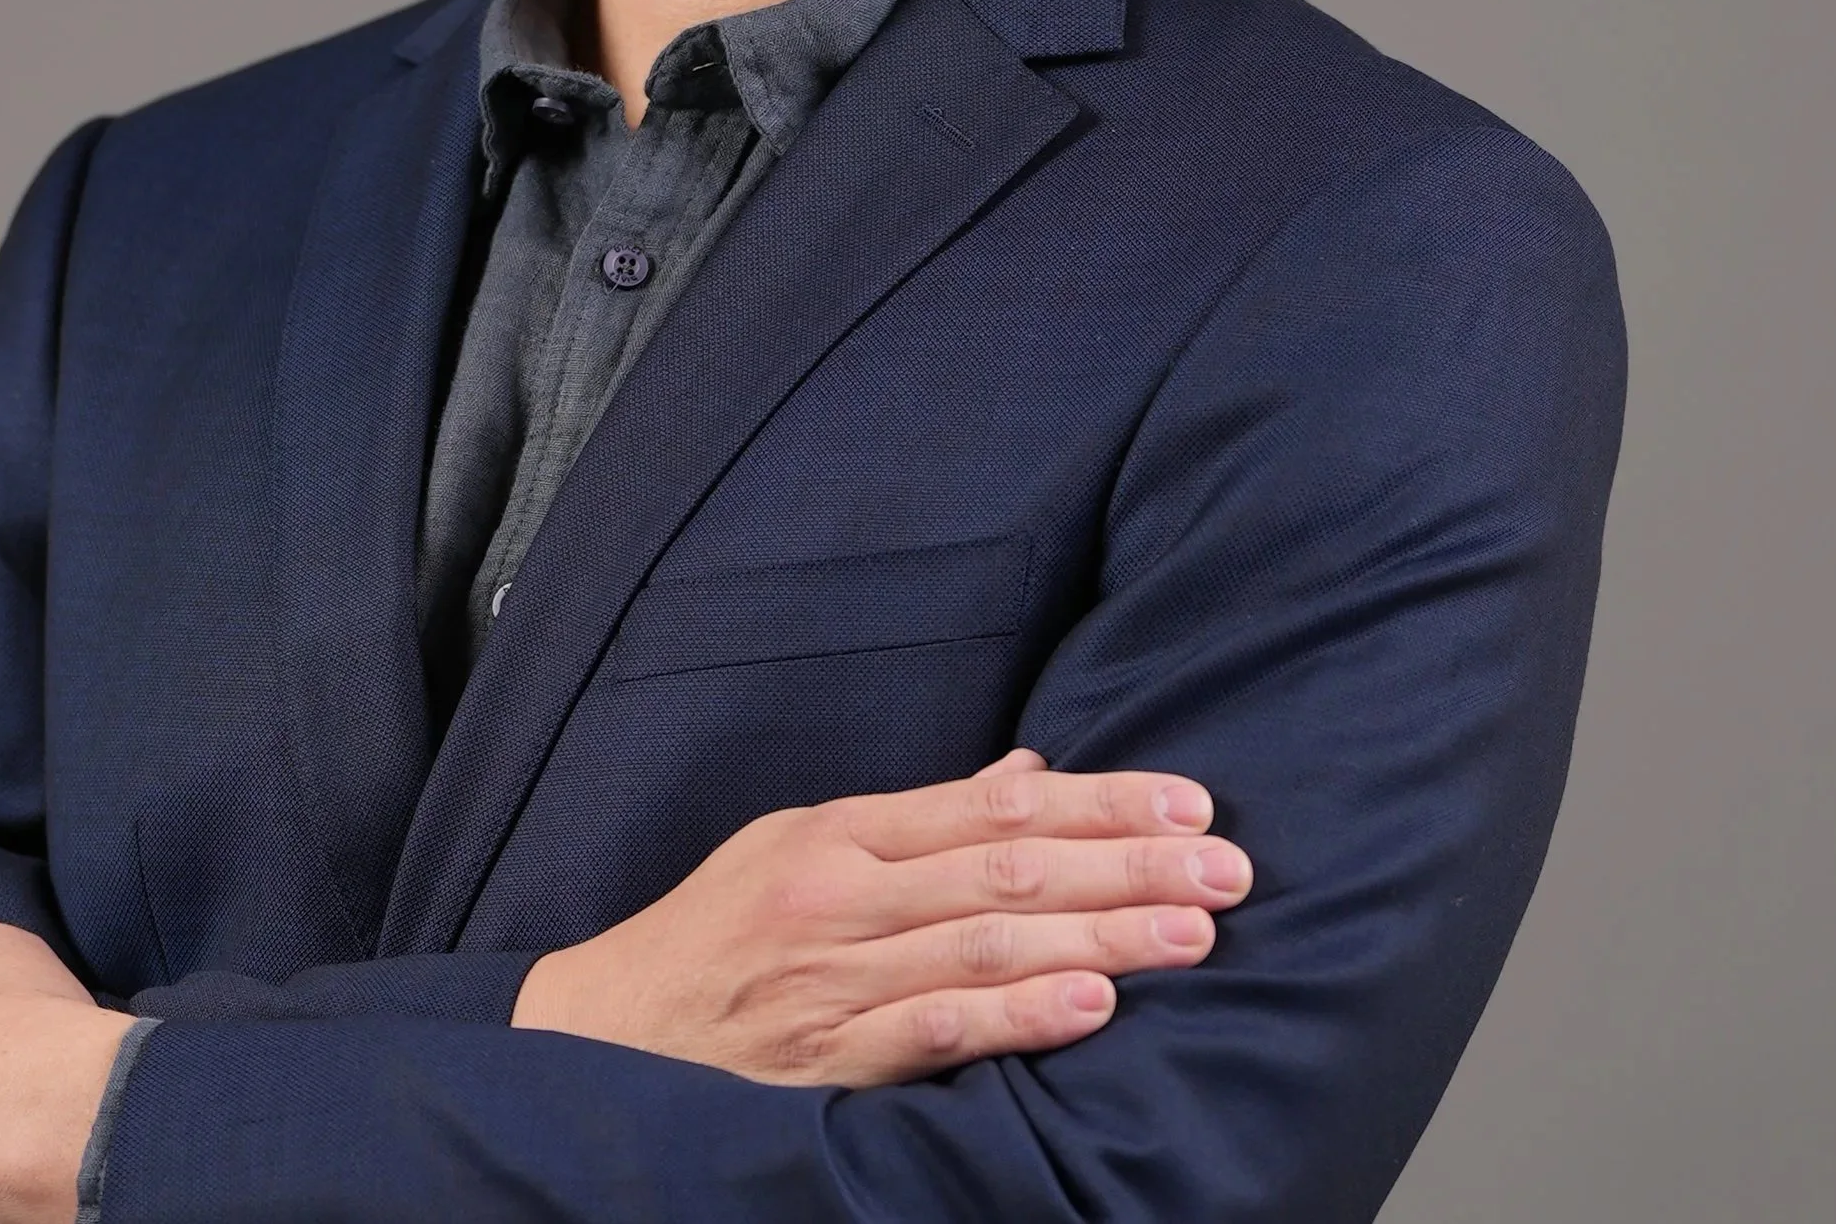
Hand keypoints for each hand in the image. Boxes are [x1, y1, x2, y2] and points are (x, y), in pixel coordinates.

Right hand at [512, 748, 1249, 1085]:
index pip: (993, 804)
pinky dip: (1018, 1019)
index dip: (1098, 801)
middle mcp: (845, 894)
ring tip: (1192, 928)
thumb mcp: (797, 843)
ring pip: (989, 944)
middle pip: (1008, 868)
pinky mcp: (831, 1058)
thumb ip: (916, 819)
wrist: (608, 1032)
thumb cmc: (714, 933)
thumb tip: (1026, 776)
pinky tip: (1091, 1011)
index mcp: (842, 832)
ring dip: (1100, 937)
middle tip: (1226, 863)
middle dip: (1128, 864)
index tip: (1186, 801)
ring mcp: (839, 977)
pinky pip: (937, 1032)